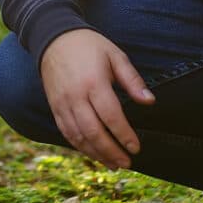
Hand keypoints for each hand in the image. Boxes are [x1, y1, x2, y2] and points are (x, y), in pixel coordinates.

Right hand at [39, 28, 154, 168]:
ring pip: (78, 136)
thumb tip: (150, 101)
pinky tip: (94, 153)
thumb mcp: (115, 56)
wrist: (53, 39)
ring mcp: (62, 103)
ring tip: (113, 164)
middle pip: (93, 131)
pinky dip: (80, 146)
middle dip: (111, 151)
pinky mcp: (55, 107)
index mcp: (94, 82)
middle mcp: (76, 96)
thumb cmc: (89, 46)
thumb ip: (132, 80)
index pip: (111, 116)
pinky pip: (66, 132)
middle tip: (126, 163)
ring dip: (96, 154)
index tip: (136, 148)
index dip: (124, 135)